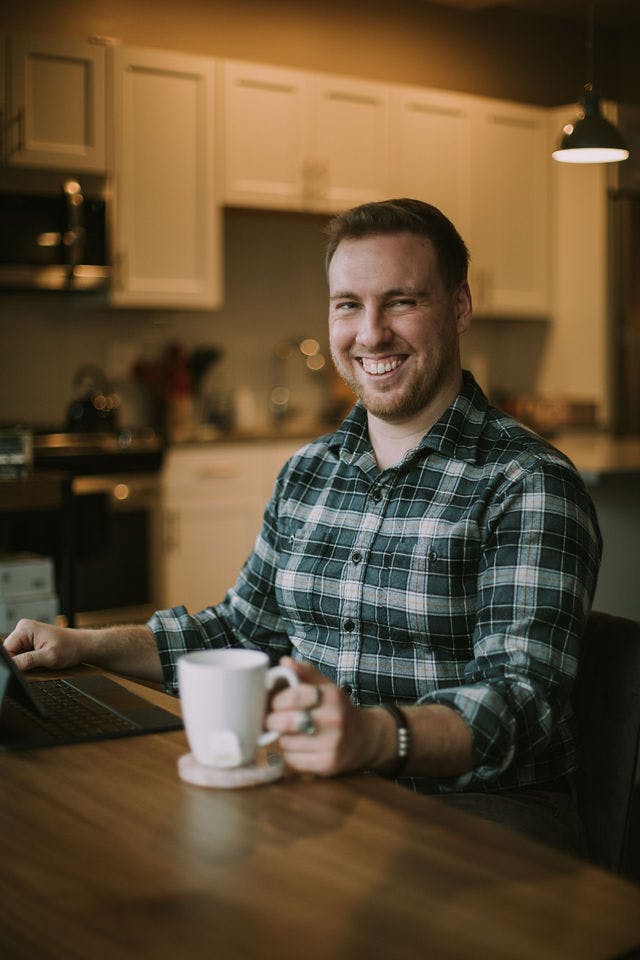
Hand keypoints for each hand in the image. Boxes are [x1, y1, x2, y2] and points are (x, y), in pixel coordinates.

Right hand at [2, 619, 85, 671]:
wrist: (82, 645)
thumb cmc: (70, 647)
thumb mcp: (48, 657)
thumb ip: (27, 661)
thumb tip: (11, 665)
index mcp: (25, 628)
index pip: (6, 650)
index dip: (14, 663)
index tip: (26, 669)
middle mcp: (24, 629)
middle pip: (10, 653)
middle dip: (21, 662)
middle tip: (38, 664)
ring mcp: (27, 635)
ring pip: (16, 655)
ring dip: (26, 662)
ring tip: (42, 661)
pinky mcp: (30, 642)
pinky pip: (23, 655)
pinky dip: (30, 661)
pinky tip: (41, 660)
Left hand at [266, 657, 387, 776]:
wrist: (365, 737)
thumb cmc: (337, 708)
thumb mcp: (326, 687)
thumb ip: (304, 673)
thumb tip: (284, 661)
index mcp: (332, 695)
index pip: (293, 696)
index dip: (276, 700)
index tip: (273, 703)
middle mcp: (334, 719)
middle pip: (285, 722)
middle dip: (271, 721)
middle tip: (271, 719)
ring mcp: (332, 743)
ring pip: (286, 742)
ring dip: (282, 738)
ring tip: (290, 732)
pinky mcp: (328, 764)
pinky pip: (293, 760)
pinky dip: (291, 754)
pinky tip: (300, 746)